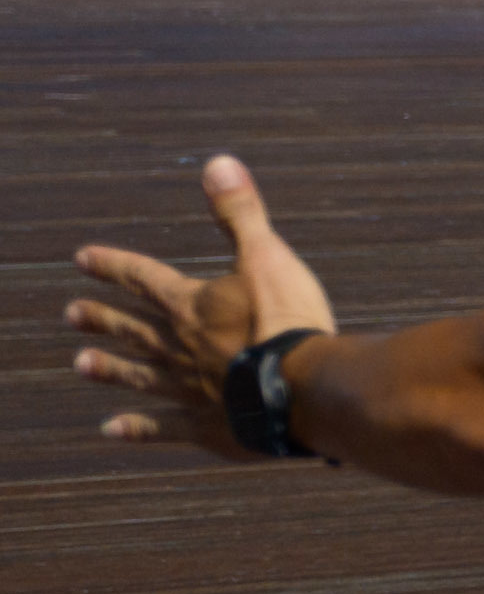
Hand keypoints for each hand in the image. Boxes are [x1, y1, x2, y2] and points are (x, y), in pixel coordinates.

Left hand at [66, 155, 339, 455]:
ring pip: (138, 375)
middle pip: (133, 328)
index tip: (82, 258)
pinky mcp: (204, 426)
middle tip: (70, 315)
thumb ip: (239, 214)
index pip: (142, 278)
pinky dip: (137, 428)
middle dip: (102, 318)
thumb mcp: (268, 257)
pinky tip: (110, 429)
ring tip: (80, 365)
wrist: (302, 390)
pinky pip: (161, 427)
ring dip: (110, 369)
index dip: (113, 266)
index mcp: (191, 304)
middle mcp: (178, 346)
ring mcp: (187, 388)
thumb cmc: (287, 321)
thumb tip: (217, 163)